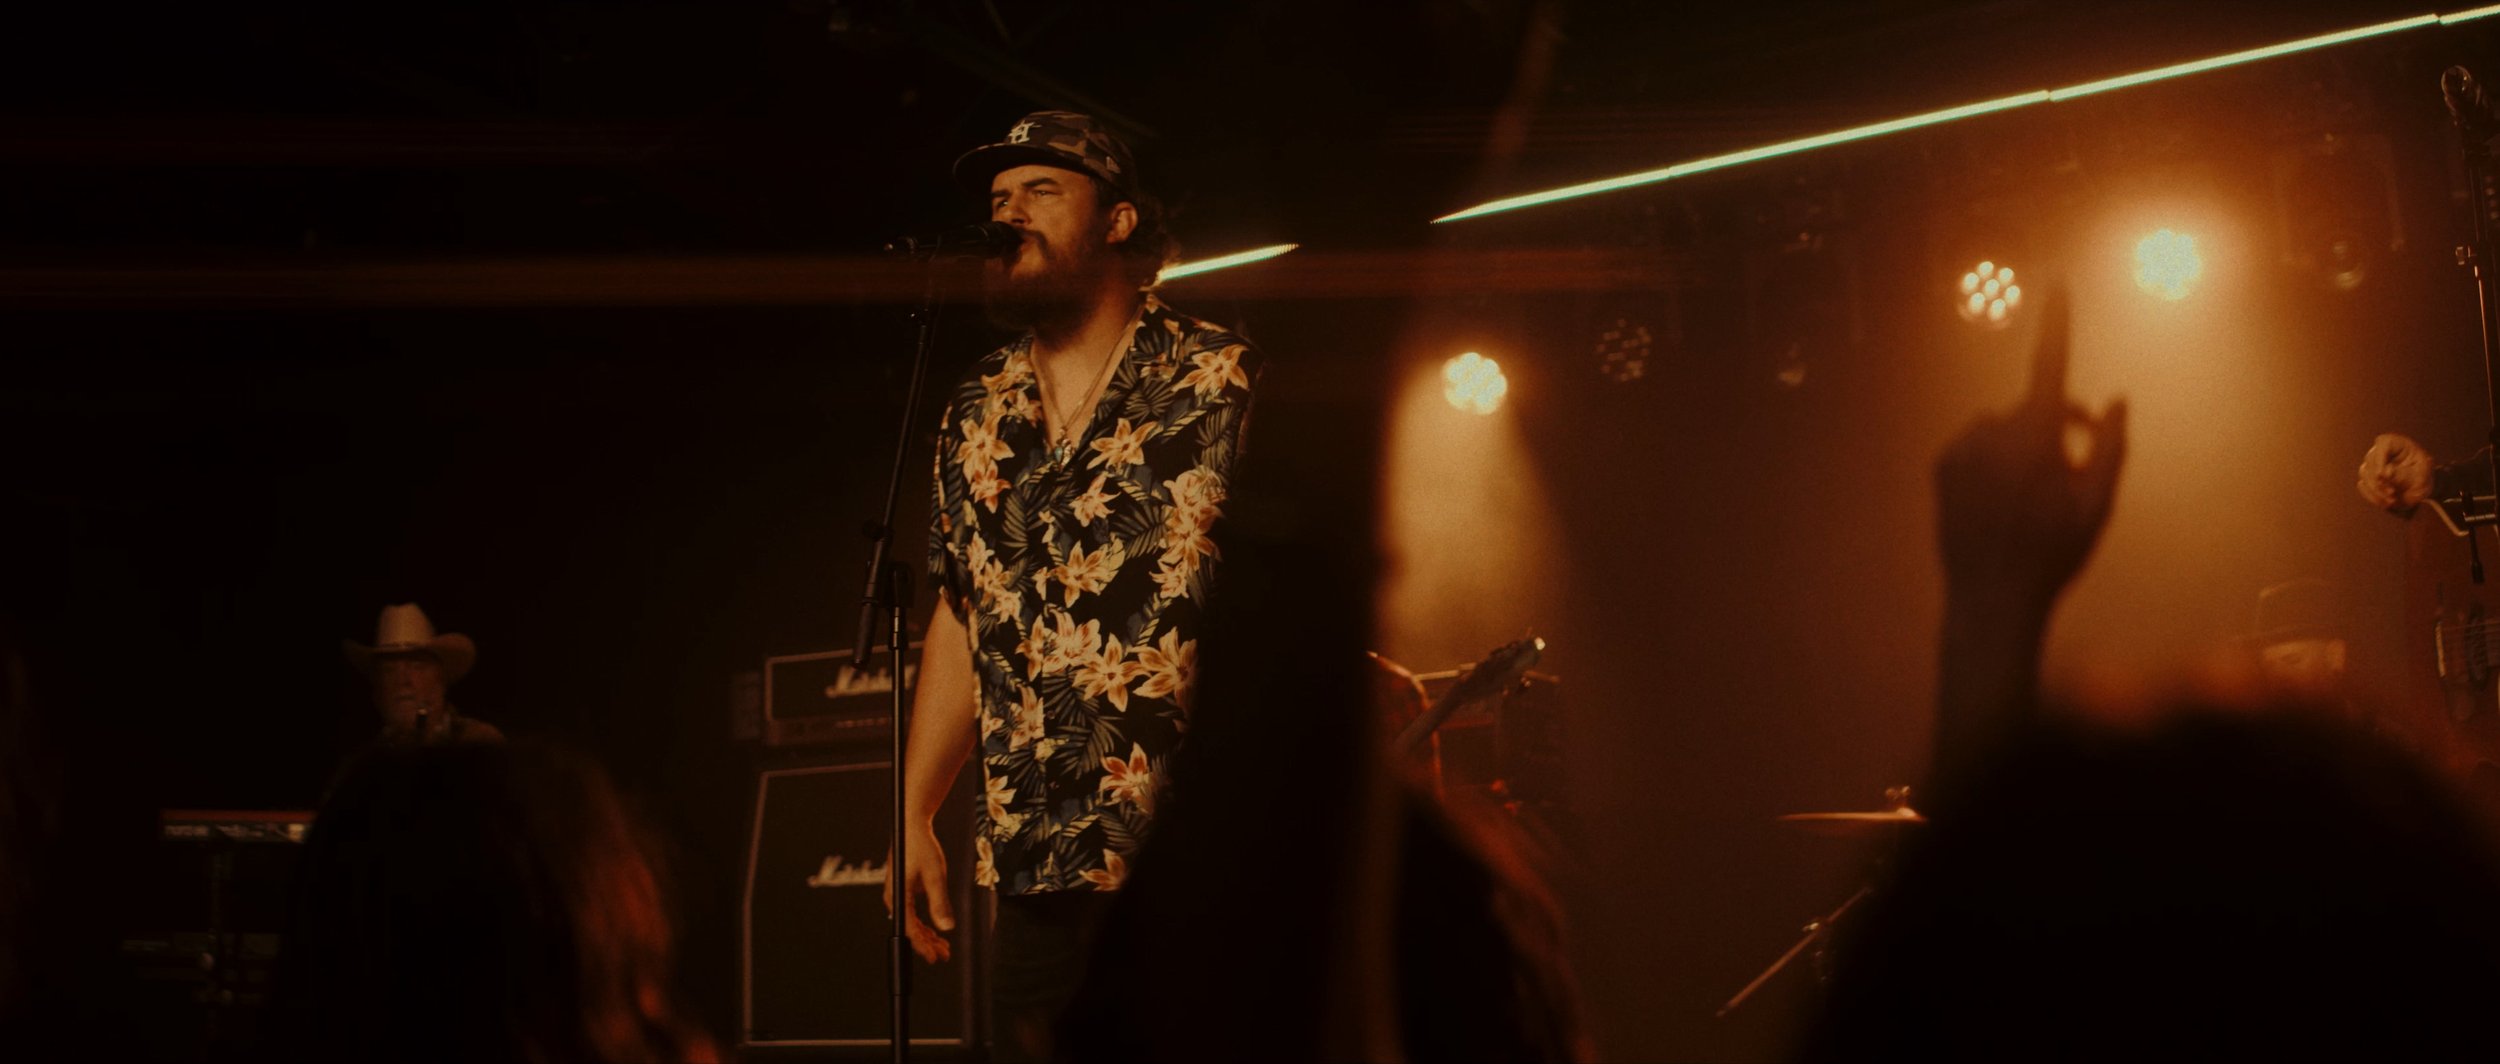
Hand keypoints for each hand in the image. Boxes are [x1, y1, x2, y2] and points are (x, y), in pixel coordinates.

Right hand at [882, 823, 955, 963]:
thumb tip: (947, 927)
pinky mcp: (905, 891)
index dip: (922, 946)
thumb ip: (940, 902)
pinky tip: (937, 932)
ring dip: (928, 936)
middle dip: (927, 944)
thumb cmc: (921, 846)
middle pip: (910, 929)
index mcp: (897, 896)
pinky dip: (926, 924)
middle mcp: (895, 898)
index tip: (934, 958)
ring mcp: (899, 895)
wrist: (912, 826)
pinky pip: (914, 914)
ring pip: (913, 923)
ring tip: (944, 948)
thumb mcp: (935, 875)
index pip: (909, 929)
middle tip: (945, 956)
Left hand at [1935, 286, 2127, 612]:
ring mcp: (1961, 448)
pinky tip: (2002, 499)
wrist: (1991, 598)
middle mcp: (1991, 434)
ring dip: (2025, 445)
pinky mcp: (1941, 464)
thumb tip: (2114, 397)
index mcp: (2035, 438)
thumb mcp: (2098, 503)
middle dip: (2060, 425)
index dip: (2057, 322)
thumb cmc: (2055, 553)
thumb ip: (2110, 445)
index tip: (2057, 283)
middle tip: (2077, 468)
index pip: (2050, 366)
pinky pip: (1977, 443)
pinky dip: (1994, 457)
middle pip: (2037, 407)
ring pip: (2005, 427)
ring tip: (2035, 496)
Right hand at [2357, 432, 2434, 512]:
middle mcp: (2379, 451)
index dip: (2380, 460)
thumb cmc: (2424, 475)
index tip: (2382, 475)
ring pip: (2365, 474)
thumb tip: (2385, 473)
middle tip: (2392, 493)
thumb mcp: (2422, 473)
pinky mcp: (2367, 477)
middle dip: (2379, 480)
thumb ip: (2405, 473)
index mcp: (2396, 442)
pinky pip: (2363, 486)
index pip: (2382, 443)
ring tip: (2392, 500)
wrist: (2421, 487)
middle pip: (2371, 461)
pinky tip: (2386, 502)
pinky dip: (2373, 496)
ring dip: (2376, 490)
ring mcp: (2371, 464)